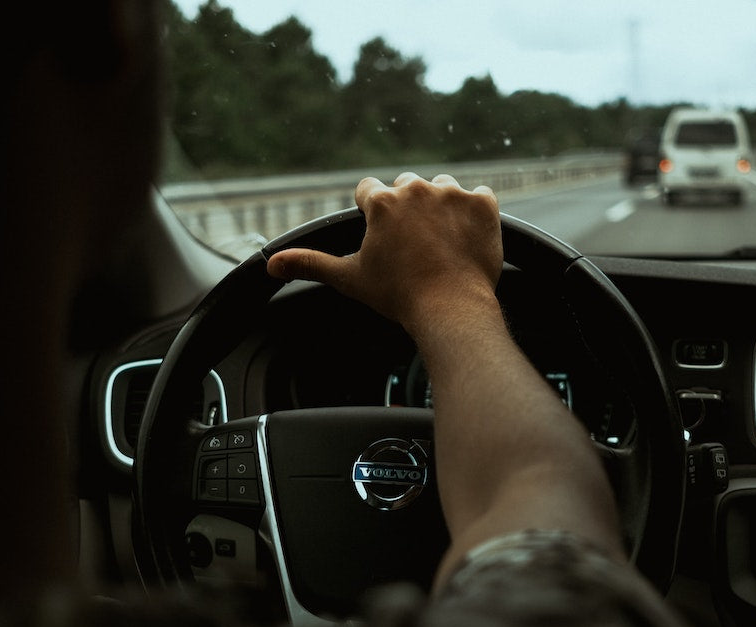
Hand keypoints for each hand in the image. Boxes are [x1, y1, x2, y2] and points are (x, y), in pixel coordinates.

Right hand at [266, 173, 501, 334]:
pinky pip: (479, 195)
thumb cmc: (398, 296)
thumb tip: (271, 264)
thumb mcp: (349, 279)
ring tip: (440, 242)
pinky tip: (466, 238)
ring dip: (440, 207)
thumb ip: (310, 264)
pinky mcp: (484, 204)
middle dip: (408, 210)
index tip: (383, 236)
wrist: (451, 310)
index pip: (369, 191)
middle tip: (413, 245)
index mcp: (382, 202)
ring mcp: (453, 194)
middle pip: (406, 187)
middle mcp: (417, 189)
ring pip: (442, 188)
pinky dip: (474, 213)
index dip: (374, 215)